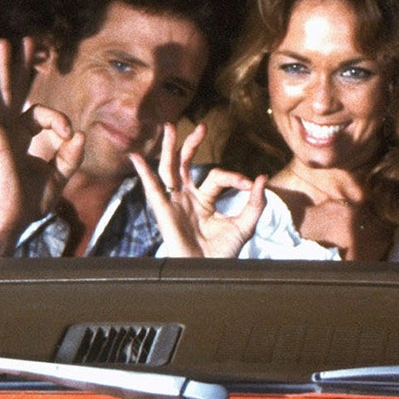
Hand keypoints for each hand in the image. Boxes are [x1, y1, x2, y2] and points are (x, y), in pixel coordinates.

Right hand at [0, 38, 84, 257]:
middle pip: (15, 91)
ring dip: (4, 67)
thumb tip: (80, 133)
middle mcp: (8, 130)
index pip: (43, 114)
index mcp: (22, 137)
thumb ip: (70, 156)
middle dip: (21, 66)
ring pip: (2, 93)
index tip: (68, 136)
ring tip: (4, 42)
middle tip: (26, 41)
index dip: (60, 121)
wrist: (8, 220)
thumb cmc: (26, 202)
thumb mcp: (57, 177)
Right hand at [130, 122, 266, 257]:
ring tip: (169, 127)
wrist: (209, 272)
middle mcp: (187, 198)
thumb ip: (255, 202)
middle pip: (185, 164)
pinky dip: (143, 172)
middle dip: (191, 145)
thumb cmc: (224, 253)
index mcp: (205, 200)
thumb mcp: (245, 225)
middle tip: (201, 126)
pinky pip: (152, 189)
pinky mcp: (164, 212)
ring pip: (168, 170)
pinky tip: (136, 157)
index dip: (234, 177)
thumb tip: (262, 178)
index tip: (249, 184)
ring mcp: (174, 203)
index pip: (218, 177)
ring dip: (169, 148)